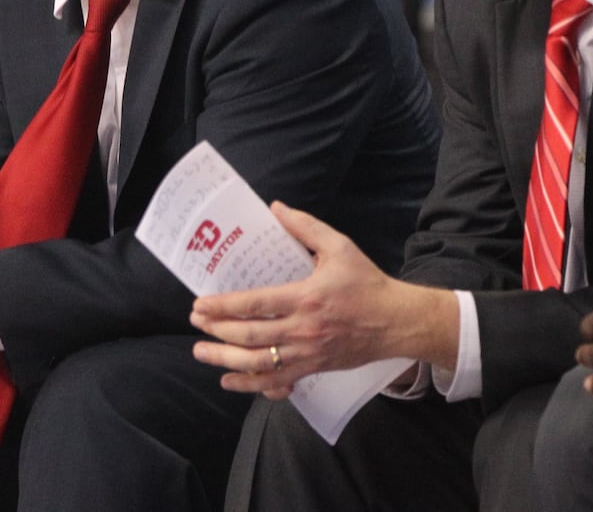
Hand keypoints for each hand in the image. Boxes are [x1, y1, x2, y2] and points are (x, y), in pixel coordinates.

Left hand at [189, 202, 456, 397]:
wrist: (397, 321)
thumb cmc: (366, 283)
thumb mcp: (339, 247)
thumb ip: (305, 227)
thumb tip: (275, 208)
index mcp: (306, 298)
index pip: (254, 305)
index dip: (222, 306)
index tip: (199, 304)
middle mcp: (303, 330)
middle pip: (249, 337)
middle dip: (216, 330)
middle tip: (195, 322)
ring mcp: (308, 353)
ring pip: (259, 364)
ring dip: (225, 360)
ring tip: (201, 352)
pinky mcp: (315, 368)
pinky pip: (279, 382)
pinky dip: (253, 385)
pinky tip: (232, 381)